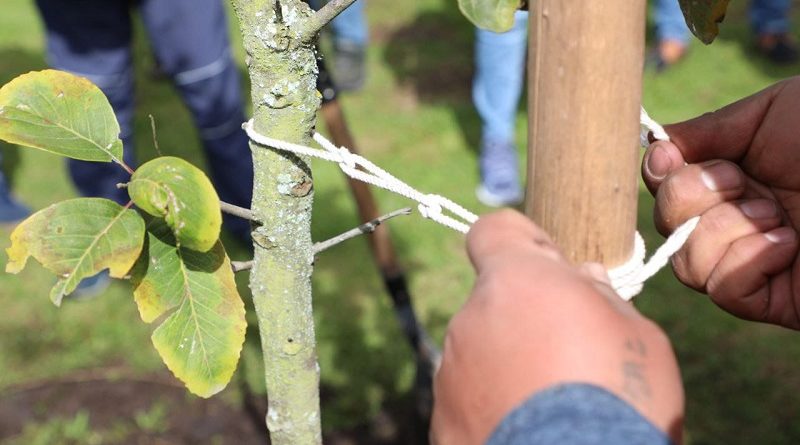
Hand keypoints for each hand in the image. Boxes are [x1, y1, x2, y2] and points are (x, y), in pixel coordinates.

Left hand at [431, 210, 682, 444]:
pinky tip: (529, 430)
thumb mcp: (637, 336)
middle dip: (526, 315)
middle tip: (569, 352)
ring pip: (481, 350)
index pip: (492, 231)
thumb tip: (583, 277)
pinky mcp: (442, 420)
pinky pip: (469, 398)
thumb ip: (601, 297)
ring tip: (553, 403)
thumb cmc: (621, 399)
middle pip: (495, 300)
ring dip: (509, 363)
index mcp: (516, 282)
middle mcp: (470, 318)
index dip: (520, 240)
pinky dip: (494, 406)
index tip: (548, 263)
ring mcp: (450, 371)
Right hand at [642, 78, 799, 328]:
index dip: (659, 174)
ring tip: (780, 216)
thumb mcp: (771, 113)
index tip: (670, 156)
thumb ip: (707, 130)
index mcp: (733, 175)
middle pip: (665, 224)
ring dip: (727, 230)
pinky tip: (789, 244)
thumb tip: (652, 146)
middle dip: (694, 197)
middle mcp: (735, 219)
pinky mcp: (773, 298)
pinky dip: (749, 262)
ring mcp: (752, 261)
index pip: (665, 185)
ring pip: (686, 262)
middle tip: (747, 182)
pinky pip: (723, 289)